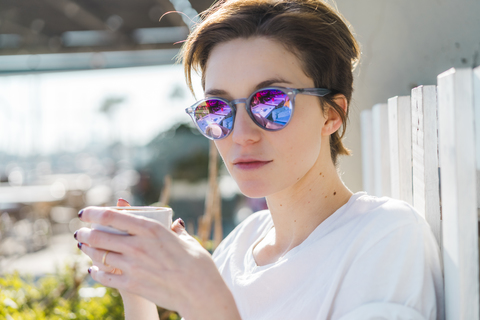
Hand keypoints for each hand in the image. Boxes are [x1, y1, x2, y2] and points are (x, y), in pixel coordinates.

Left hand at [74, 202, 239, 318]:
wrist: (200, 292)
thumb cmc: (198, 264)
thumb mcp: (187, 240)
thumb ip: (176, 231)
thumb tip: (175, 224)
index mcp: (150, 229)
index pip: (111, 216)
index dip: (93, 213)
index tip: (85, 213)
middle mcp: (137, 245)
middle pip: (100, 235)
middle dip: (86, 232)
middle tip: (81, 232)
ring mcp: (132, 266)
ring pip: (99, 255)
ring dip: (88, 250)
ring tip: (84, 246)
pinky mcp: (132, 284)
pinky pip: (105, 277)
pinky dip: (96, 272)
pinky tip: (93, 269)